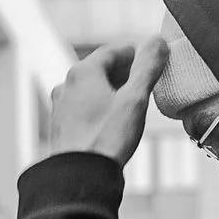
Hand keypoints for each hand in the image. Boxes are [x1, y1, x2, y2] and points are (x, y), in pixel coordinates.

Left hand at [43, 34, 167, 167]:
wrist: (79, 177)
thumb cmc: (107, 138)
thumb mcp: (135, 99)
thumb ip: (148, 68)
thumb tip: (158, 42)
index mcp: (84, 71)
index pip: (114, 51)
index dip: (135, 53)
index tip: (150, 58)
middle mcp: (67, 84)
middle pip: (100, 70)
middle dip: (124, 73)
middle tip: (145, 81)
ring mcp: (60, 106)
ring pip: (90, 90)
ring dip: (110, 92)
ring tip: (130, 103)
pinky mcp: (60, 127)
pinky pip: (82, 108)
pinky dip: (99, 108)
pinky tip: (111, 123)